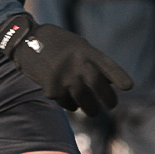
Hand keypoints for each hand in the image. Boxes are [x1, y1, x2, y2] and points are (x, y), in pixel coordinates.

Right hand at [0, 15, 133, 115]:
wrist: (25, 41)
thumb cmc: (57, 44)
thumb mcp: (77, 45)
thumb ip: (92, 61)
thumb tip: (109, 83)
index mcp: (85, 51)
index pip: (107, 66)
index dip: (119, 77)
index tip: (128, 87)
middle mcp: (76, 64)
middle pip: (98, 87)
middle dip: (108, 100)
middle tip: (111, 106)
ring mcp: (64, 78)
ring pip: (84, 101)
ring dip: (91, 109)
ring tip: (93, 112)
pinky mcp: (52, 90)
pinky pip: (67, 103)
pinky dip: (71, 104)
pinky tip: (69, 99)